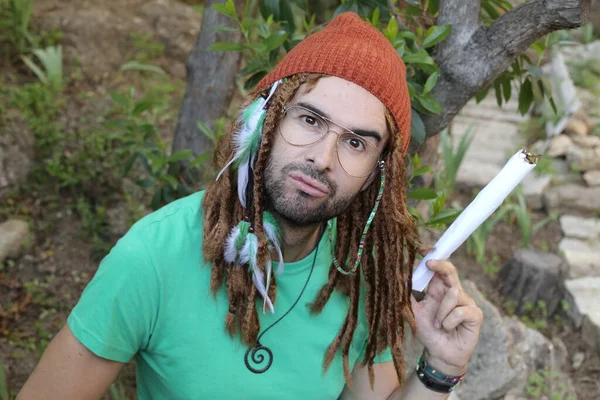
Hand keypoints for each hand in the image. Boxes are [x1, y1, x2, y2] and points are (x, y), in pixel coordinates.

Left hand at [410, 259, 482, 375]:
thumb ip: (408, 296)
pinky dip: (449, 321)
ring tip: (438, 324)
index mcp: (439, 290)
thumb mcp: (415, 312)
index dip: (434, 258)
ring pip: (453, 294)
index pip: (439, 269)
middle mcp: (454, 292)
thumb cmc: (429, 332)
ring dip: (441, 312)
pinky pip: (459, 311)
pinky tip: (448, 329)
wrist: (440, 354)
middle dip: (441, 266)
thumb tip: (398, 277)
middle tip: (429, 263)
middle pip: (451, 271)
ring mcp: (466, 303)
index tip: (423, 251)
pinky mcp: (475, 315)